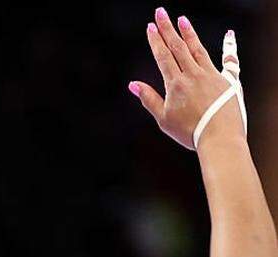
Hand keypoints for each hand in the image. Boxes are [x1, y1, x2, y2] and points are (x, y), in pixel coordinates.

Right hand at [130, 9, 244, 149]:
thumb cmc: (190, 132)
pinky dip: (229, 45)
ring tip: (182, 19)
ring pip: (198, 48)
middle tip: (160, 13)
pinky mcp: (228, 79)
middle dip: (168, 28)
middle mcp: (193, 75)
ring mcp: (211, 75)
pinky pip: (229, 58)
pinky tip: (229, 34)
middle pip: (178, 47)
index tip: (150, 27)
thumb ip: (149, 99)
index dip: (156, 41)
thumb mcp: (163, 119)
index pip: (163, 57)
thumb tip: (133, 85)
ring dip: (189, 33)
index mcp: (176, 84)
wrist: (220, 137)